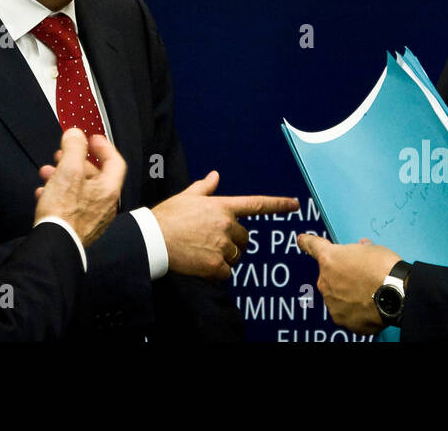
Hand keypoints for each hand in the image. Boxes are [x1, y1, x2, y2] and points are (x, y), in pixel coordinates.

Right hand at [33, 129, 125, 246]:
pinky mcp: (79, 228)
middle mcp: (105, 205)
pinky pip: (72, 205)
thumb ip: (74, 148)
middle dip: (76, 161)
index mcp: (108, 189)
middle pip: (95, 175)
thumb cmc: (63, 212)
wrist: (53, 246)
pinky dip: (60, 194)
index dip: (103, 146)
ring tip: (47, 173)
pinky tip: (44, 193)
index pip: (115, 161)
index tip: (91, 138)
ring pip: (81, 189)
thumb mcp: (68, 170)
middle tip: (63, 154)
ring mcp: (93, 218)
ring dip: (64, 176)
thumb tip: (75, 134)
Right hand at [150, 171, 298, 279]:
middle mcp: (226, 224)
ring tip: (202, 252)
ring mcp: (222, 245)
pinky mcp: (216, 264)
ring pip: (235, 256)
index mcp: (222, 206)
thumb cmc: (167, 216)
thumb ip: (205, 188)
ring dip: (224, 257)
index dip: (278, 204)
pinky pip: (226, 273)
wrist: (152, 238)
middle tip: (211, 242)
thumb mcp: (187, 197)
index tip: (295, 204)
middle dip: (233, 242)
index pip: (256, 204)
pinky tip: (201, 265)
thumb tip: (215, 175)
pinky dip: (216, 273)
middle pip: (244, 238)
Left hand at [297, 234, 399, 333]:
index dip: (307, 242)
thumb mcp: (372, 249)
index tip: (301, 240)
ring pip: (337, 296)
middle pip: (330, 276)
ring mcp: (332, 302)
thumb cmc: (384, 268)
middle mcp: (325, 281)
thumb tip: (362, 249)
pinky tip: (369, 306)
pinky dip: (355, 311)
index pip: (312, 246)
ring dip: (348, 294)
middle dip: (343, 276)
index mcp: (329, 259)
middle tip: (363, 277)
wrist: (396, 293)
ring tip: (369, 294)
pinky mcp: (341, 319)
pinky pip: (346, 313)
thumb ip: (360, 250)